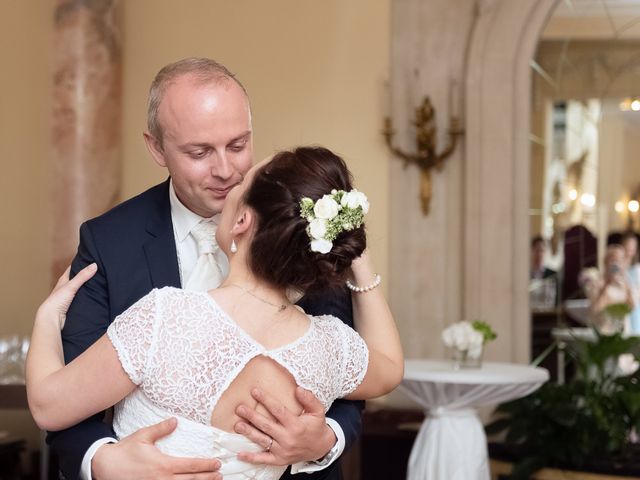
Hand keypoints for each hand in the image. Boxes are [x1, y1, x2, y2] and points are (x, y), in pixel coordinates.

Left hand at [37, 263, 96, 328]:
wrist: (52, 318)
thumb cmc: (56, 301)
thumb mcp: (71, 286)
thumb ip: (82, 276)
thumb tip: (94, 265)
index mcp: (63, 280)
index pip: (72, 268)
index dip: (80, 263)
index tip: (89, 258)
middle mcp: (66, 287)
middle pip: (77, 278)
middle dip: (86, 274)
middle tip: (98, 269)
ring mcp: (69, 296)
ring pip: (80, 288)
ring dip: (87, 286)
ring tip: (99, 282)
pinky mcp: (73, 305)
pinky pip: (82, 298)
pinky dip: (88, 296)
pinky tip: (95, 295)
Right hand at [92, 418, 221, 479]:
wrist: (104, 467)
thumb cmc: (124, 451)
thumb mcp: (143, 436)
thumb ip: (161, 429)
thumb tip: (175, 420)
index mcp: (163, 465)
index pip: (191, 465)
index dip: (206, 465)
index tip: (217, 463)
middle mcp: (163, 479)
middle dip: (207, 478)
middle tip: (220, 475)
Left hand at [234, 387, 335, 464]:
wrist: (321, 448)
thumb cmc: (317, 427)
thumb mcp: (318, 411)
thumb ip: (309, 399)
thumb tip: (298, 388)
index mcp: (296, 425)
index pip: (278, 410)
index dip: (266, 400)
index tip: (254, 391)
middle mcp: (288, 438)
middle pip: (266, 425)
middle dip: (252, 416)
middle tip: (239, 408)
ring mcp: (282, 451)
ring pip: (262, 440)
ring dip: (249, 432)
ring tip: (238, 425)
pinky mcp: (279, 460)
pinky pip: (263, 459)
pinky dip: (251, 458)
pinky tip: (240, 454)